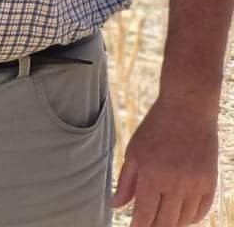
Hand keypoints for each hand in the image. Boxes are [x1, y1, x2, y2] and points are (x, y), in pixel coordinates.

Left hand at [111, 97, 218, 225]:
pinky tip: (180, 217)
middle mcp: (174, 183)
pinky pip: (201, 211)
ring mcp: (195, 184)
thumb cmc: (155, 129)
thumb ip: (126, 181)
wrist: (187, 111)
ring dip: (172, 224)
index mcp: (151, 175)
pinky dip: (190, 218)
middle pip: (165, 221)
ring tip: (161, 222)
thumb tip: (116, 205)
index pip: (144, 213)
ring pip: (184, 220)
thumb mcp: (134, 151)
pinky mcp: (210, 183)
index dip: (138, 226)